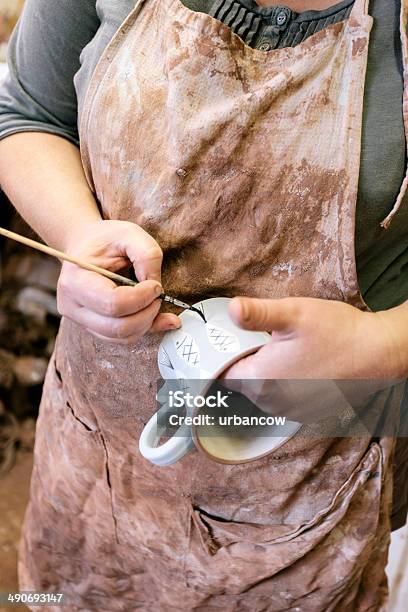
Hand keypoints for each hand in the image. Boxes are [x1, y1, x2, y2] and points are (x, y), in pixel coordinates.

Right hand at [57, 219, 180, 342]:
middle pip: (118, 327)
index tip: (155, 285)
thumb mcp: (129, 234)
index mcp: (75, 281)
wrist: (84, 245)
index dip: (141, 298)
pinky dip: (142, 329)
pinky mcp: (93, 327)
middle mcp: (72, 306)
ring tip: (155, 302)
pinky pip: (121, 338)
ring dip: (147, 323)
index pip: (112, 304)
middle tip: (158, 295)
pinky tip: (153, 315)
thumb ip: (147, 255)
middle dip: (147, 314)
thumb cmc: (104, 239)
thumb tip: (156, 287)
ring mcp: (81, 320)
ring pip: (121, 337)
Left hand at [222, 296, 407, 420]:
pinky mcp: (306, 413)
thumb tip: (231, 309)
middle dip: (245, 363)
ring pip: (262, 392)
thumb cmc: (336, 332)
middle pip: (242, 383)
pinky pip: (282, 399)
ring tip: (279, 351)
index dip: (225, 355)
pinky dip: (283, 385)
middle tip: (259, 340)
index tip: (232, 341)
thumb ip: (257, 313)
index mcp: (260, 379)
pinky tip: (297, 365)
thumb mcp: (293, 313)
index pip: (223, 373)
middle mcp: (271, 402)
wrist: (377, 354)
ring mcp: (289, 411)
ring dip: (265, 375)